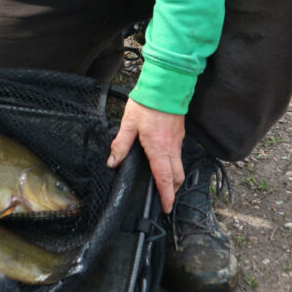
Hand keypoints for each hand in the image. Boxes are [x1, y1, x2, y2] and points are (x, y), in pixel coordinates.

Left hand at [107, 98, 185, 212]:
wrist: (165, 85)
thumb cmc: (147, 103)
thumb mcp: (128, 123)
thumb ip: (120, 144)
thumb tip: (112, 162)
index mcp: (158, 149)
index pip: (164, 178)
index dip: (166, 195)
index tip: (166, 207)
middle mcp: (171, 147)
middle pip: (177, 176)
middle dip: (172, 190)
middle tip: (166, 199)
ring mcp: (178, 140)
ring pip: (180, 165)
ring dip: (174, 177)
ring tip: (164, 183)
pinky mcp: (179, 133)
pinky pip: (179, 153)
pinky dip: (174, 163)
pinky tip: (164, 160)